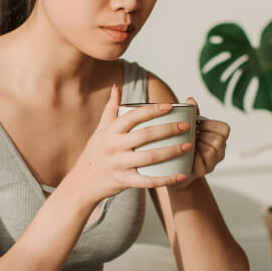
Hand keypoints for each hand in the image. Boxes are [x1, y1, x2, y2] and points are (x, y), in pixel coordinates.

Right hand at [65, 84, 193, 205]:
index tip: (170, 106)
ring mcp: (118, 164)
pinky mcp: (123, 181)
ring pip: (149, 157)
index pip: (133, 116)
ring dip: (171, 151)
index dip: (152, 110)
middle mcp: (113, 146)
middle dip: (168, 129)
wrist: (82, 182)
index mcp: (110, 131)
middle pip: (145, 135)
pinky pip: (148, 181)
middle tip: (186, 126)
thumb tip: (116, 87)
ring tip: (188, 146)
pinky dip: (166, 179)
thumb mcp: (100, 130)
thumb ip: (110, 109)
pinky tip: (182, 175)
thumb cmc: (95, 152)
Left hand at [177, 96, 229, 188]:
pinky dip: (192, 156)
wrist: (170, 169)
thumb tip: (190, 100)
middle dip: (202, 135)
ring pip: (212, 151)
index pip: (224, 128)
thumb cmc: (181, 145)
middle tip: (190, 136)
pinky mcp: (202, 172)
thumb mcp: (187, 128)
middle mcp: (219, 152)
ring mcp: (212, 163)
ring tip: (186, 145)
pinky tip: (184, 155)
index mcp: (217, 138)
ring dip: (198, 145)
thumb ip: (191, 115)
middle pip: (219, 139)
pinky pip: (201, 162)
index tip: (197, 126)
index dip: (210, 125)